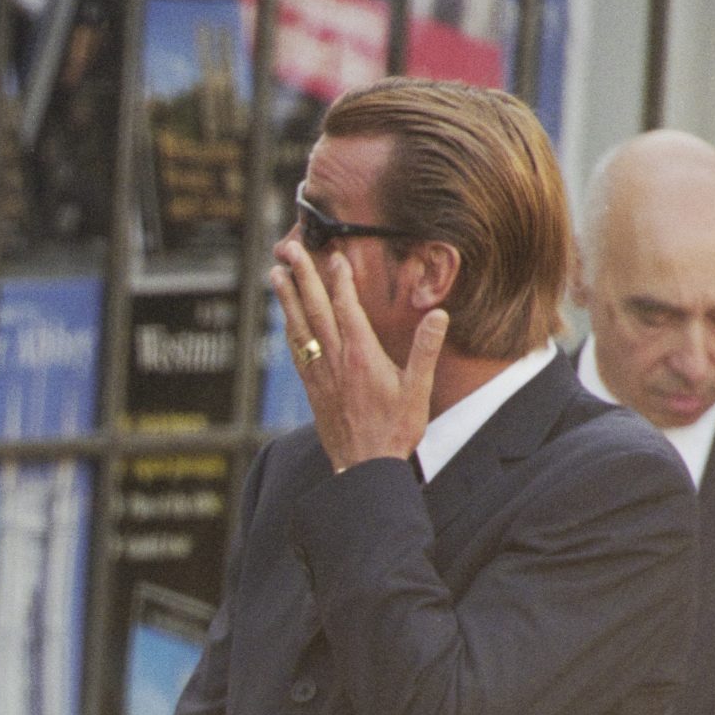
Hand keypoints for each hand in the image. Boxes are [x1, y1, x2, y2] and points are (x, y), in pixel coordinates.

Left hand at [271, 237, 446, 473]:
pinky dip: (290, 327)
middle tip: (289, 247)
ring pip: (299, 327)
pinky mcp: (312, 388)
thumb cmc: (394, 430)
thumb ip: (426, 350)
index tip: (333, 254)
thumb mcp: (418, 389)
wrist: (363, 467)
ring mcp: (319, 374)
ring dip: (287, 297)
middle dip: (302, 276)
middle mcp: (335, 361)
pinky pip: (297, 350)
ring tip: (276, 272)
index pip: (347, 308)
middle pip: (315, 309)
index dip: (339, 279)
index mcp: (362, 356)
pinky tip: (286, 317)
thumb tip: (438, 314)